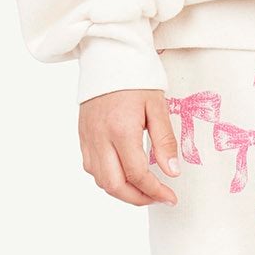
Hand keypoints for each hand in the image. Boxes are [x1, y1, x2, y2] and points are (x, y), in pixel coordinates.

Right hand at [78, 89, 180, 205]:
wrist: (108, 55)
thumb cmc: (136, 78)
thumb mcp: (158, 106)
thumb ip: (164, 141)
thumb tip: (171, 171)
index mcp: (122, 130)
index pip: (138, 174)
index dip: (156, 191)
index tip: (170, 197)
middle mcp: (100, 137)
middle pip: (114, 185)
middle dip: (138, 198)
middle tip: (158, 197)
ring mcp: (88, 137)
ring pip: (100, 180)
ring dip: (122, 191)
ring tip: (144, 188)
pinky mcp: (82, 135)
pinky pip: (91, 167)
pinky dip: (108, 178)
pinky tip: (124, 173)